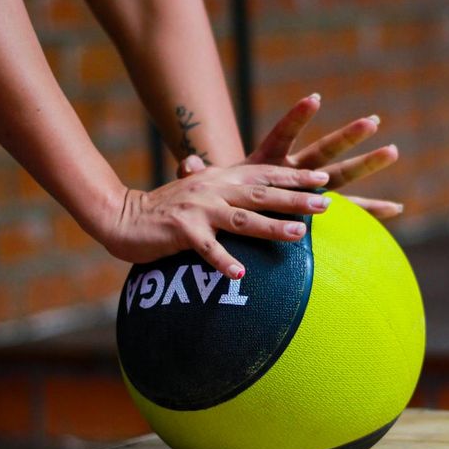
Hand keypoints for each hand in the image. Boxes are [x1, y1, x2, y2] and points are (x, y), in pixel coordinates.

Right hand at [103, 164, 331, 278]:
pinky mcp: (182, 231)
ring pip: (242, 219)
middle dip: (295, 198)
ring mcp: (198, 209)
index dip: (294, 176)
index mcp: (221, 178)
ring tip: (298, 235)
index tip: (323, 180)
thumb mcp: (199, 192)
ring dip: (271, 227)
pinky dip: (224, 261)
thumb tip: (254, 193)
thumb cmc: (166, 209)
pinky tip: (241, 274)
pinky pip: (207, 249)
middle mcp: (213, 189)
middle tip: (325, 204)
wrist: (123, 216)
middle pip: (261, 194)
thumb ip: (226, 190)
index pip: (264, 174)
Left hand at [178, 94, 402, 219]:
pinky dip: (372, 213)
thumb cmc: (225, 199)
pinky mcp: (322, 213)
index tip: (316, 97)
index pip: (285, 134)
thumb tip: (186, 163)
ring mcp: (313, 190)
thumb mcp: (212, 186)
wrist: (241, 216)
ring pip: (345, 176)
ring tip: (393, 150)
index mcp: (271, 162)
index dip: (298, 117)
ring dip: (369, 164)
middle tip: (373, 120)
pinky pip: (351, 213)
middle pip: (325, 152)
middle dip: (348, 137)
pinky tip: (397, 209)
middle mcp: (297, 172)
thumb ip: (200, 175)